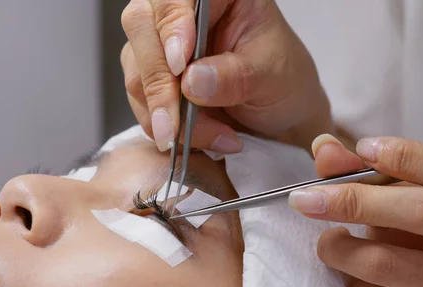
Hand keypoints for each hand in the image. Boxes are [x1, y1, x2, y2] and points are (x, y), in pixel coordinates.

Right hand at [120, 0, 332, 152]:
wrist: (281, 115)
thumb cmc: (284, 81)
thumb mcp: (271, 75)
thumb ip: (234, 76)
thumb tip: (192, 80)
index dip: (172, 27)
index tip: (181, 65)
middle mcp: (184, 13)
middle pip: (141, 28)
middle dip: (157, 80)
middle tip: (174, 121)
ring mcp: (163, 45)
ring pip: (137, 70)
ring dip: (165, 112)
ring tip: (212, 136)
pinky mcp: (154, 77)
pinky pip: (141, 100)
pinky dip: (165, 125)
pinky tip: (198, 138)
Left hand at [290, 134, 422, 286]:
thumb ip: (377, 172)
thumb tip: (324, 151)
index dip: (407, 156)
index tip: (364, 148)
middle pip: (420, 211)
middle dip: (351, 200)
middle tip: (307, 199)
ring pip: (389, 263)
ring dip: (341, 250)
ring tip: (330, 241)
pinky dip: (354, 286)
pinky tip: (353, 274)